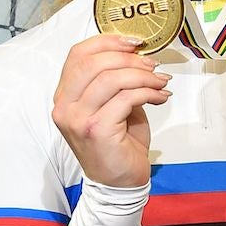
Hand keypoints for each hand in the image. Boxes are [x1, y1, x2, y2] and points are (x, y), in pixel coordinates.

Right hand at [50, 34, 167, 187]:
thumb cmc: (117, 144)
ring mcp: (78, 119)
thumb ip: (115, 80)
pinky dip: (148, 92)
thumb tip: (138, 56)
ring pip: (111, 78)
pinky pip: (126, 98)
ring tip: (160, 81)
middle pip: (93, 62)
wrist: (119, 183)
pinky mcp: (97, 130)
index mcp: (64, 96)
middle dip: (128, 58)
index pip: (77, 55)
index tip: (134, 42)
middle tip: (152, 64)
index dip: (106, 41)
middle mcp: (65, 107)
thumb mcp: (111, 105)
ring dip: (142, 75)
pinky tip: (160, 97)